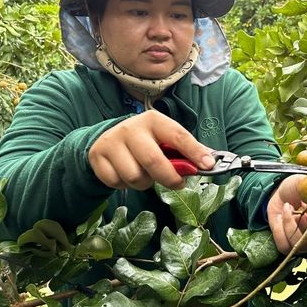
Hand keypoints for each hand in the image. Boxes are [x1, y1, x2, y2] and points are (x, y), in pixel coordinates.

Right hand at [88, 110, 214, 190]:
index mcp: (154, 120)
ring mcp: (112, 141)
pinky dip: (126, 185)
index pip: (178, 136)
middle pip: (153, 161)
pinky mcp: (97, 156)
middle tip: (178, 184)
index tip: (207, 166)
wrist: (108, 138)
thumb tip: (209, 162)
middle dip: (169, 178)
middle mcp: (131, 128)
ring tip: (147, 175)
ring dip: (145, 183)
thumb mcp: (164, 138)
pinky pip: (117, 183)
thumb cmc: (146, 141)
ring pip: (135, 177)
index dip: (194, 152)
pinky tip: (127, 175)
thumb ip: (185, 150)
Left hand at [267, 174, 306, 253]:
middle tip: (304, 216)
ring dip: (293, 224)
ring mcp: (305, 242)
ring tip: (288, 206)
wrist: (279, 194)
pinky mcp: (289, 245)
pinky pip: (286, 244)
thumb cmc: (297, 188)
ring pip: (301, 245)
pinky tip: (283, 213)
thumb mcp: (303, 181)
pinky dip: (282, 227)